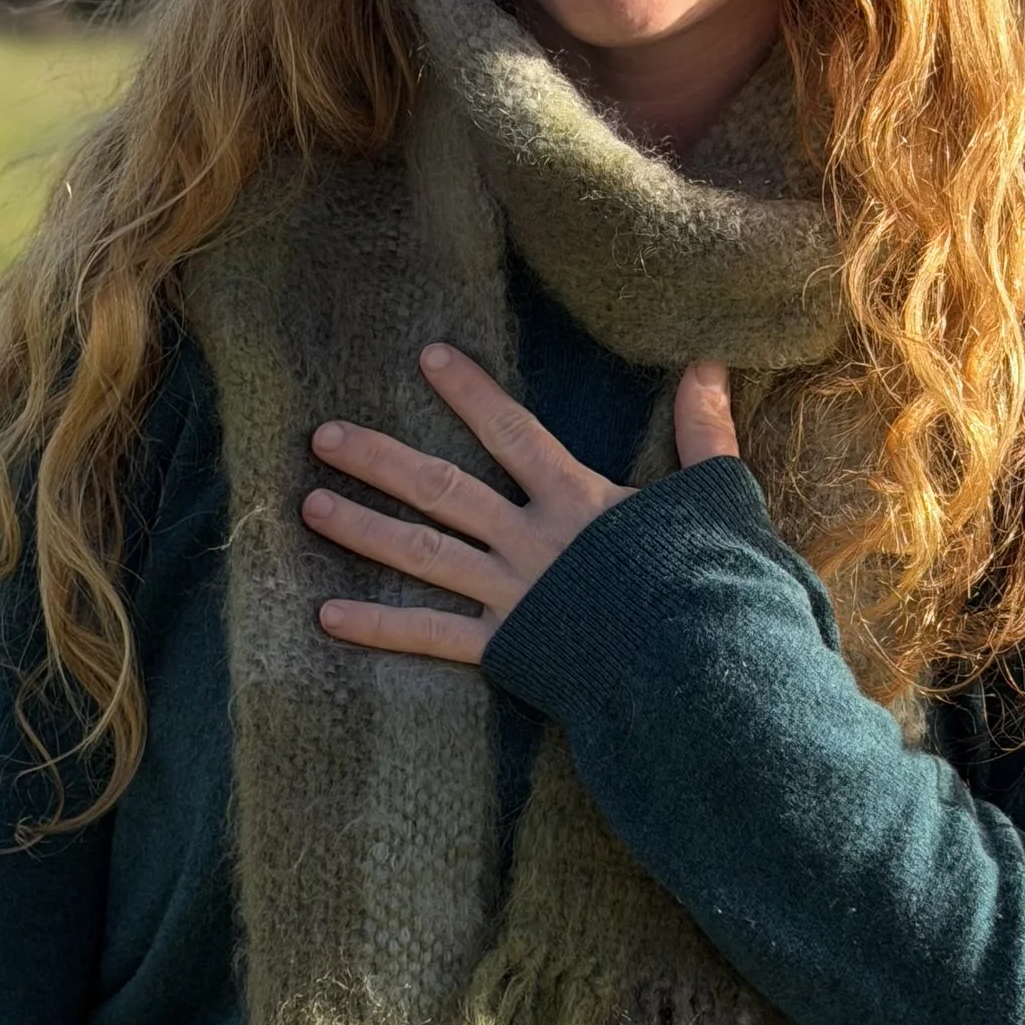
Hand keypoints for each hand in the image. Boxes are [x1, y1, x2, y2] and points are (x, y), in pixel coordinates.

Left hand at [302, 346, 738, 666]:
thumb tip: (710, 362)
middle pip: (442, 489)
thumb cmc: (715, 582)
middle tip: (322, 436)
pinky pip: (430, 637)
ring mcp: (512, 596)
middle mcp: (531, 541)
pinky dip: (378, 628)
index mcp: (576, 499)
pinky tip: (326, 616)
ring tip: (308, 507)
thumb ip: (703, 430)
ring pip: (422, 554)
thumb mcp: (716, 497)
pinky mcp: (506, 650)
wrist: (704, 666)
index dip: (468, 392)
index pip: (511, 431)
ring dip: (362, 529)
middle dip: (380, 460)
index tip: (426, 357)